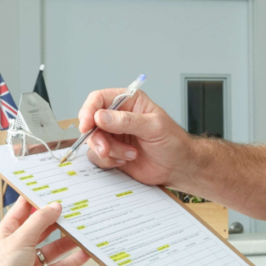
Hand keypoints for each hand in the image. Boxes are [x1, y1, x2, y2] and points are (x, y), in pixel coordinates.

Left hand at [0, 199, 89, 265]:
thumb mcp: (20, 239)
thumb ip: (39, 221)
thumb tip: (55, 205)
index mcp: (8, 232)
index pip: (24, 211)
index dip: (38, 200)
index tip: (54, 189)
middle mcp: (21, 246)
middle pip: (43, 228)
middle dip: (58, 219)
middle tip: (76, 208)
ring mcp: (32, 263)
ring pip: (55, 247)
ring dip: (69, 240)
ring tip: (86, 229)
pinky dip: (74, 260)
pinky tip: (86, 252)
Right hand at [77, 87, 195, 186]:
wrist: (178, 167)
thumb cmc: (173, 142)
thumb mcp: (154, 127)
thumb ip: (127, 121)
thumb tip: (100, 116)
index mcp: (129, 102)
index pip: (99, 99)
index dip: (89, 110)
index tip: (87, 125)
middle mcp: (118, 117)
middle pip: (91, 121)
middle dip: (97, 137)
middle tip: (106, 149)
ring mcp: (114, 135)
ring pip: (93, 140)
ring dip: (108, 151)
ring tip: (130, 154)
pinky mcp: (113, 152)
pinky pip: (98, 156)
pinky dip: (109, 161)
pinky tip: (126, 160)